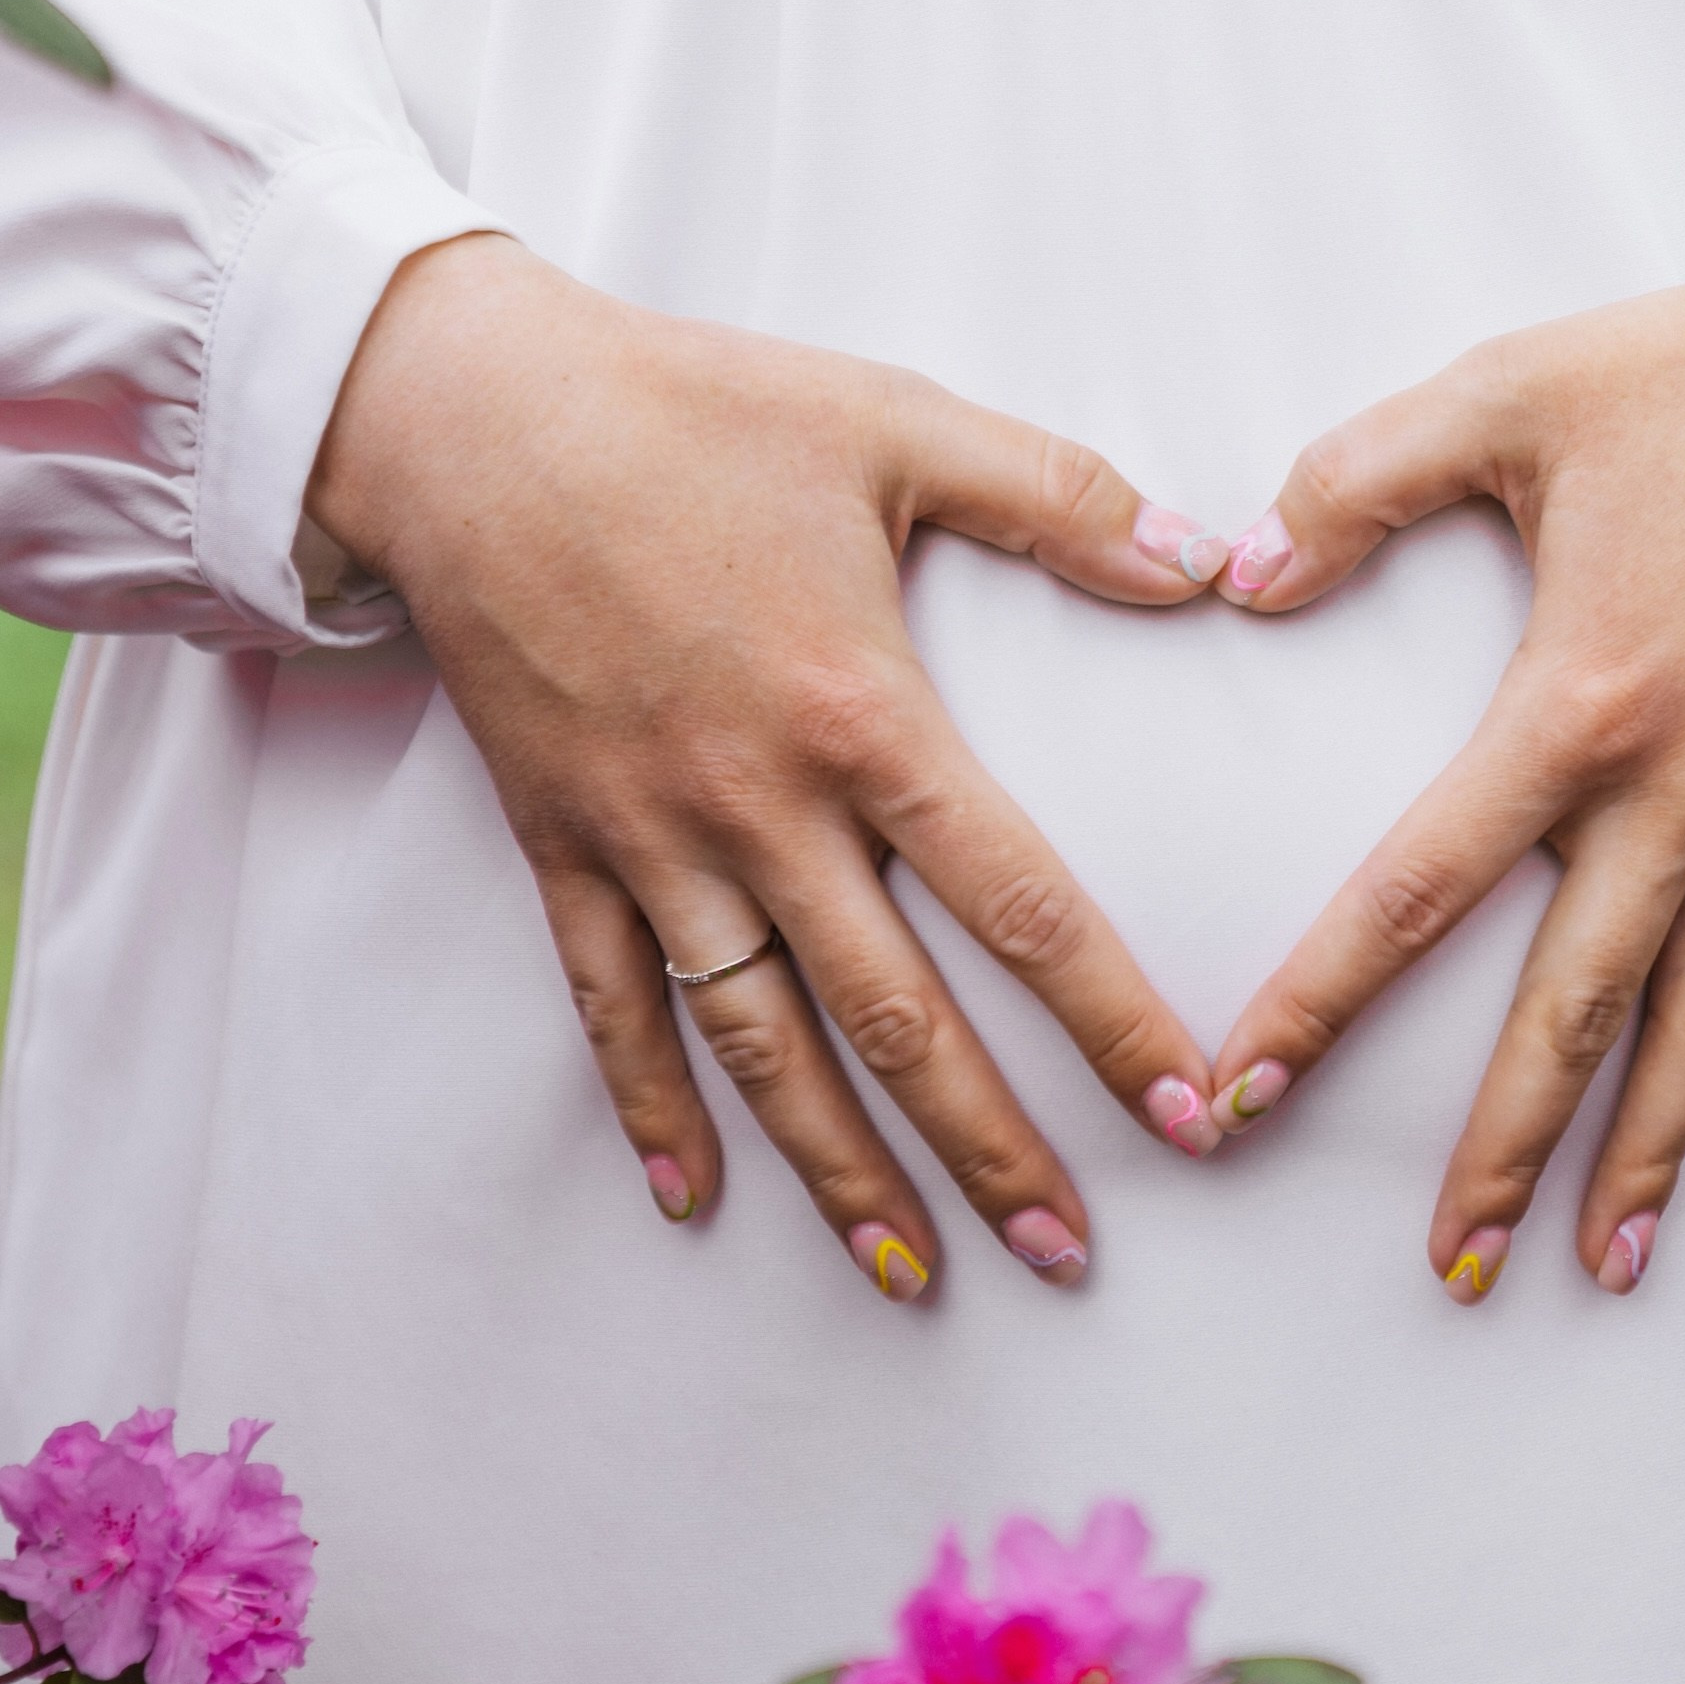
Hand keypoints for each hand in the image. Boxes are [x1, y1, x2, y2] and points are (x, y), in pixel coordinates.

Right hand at [308, 236, 1237, 1296]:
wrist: (466, 417)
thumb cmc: (692, 409)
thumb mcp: (895, 424)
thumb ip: (1063, 500)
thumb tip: (1218, 563)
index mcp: (862, 715)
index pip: (1019, 901)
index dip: (1110, 1019)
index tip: (1189, 1113)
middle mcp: (760, 809)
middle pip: (896, 1018)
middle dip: (990, 1148)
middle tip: (1069, 1254)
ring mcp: (653, 841)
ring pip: (759, 1044)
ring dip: (837, 1170)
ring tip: (913, 1274)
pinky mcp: (563, 844)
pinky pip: (610, 1007)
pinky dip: (650, 1109)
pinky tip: (696, 1199)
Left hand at [1202, 254, 1684, 1299]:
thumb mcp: (1506, 392)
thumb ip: (1356, 481)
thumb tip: (1237, 569)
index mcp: (1575, 706)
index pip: (1414, 891)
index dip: (1318, 1002)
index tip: (1243, 1099)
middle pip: (1574, 1006)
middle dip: (1508, 1148)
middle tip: (1454, 1266)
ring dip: (1659, 1144)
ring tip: (1606, 1257)